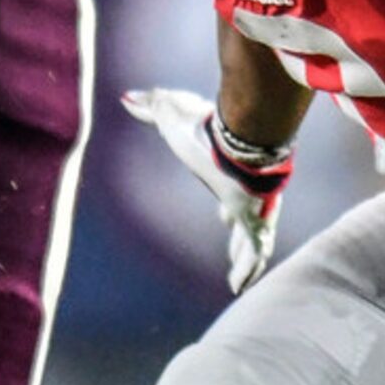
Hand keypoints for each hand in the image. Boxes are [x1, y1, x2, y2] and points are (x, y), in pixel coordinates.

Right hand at [121, 87, 293, 292]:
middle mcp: (245, 193)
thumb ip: (153, 107)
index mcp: (228, 171)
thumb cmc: (206, 130)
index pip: (230, 191)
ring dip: (244, 255)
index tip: (224, 218)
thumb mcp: (174, 115)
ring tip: (239, 277)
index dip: (228, 206)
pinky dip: (246, 269)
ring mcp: (255, 210)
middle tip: (231, 236)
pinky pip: (254, 253)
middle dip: (239, 228)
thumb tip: (128, 97)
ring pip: (254, 239)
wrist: (240, 143)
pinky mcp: (256, 224)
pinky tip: (239, 286)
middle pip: (244, 216)